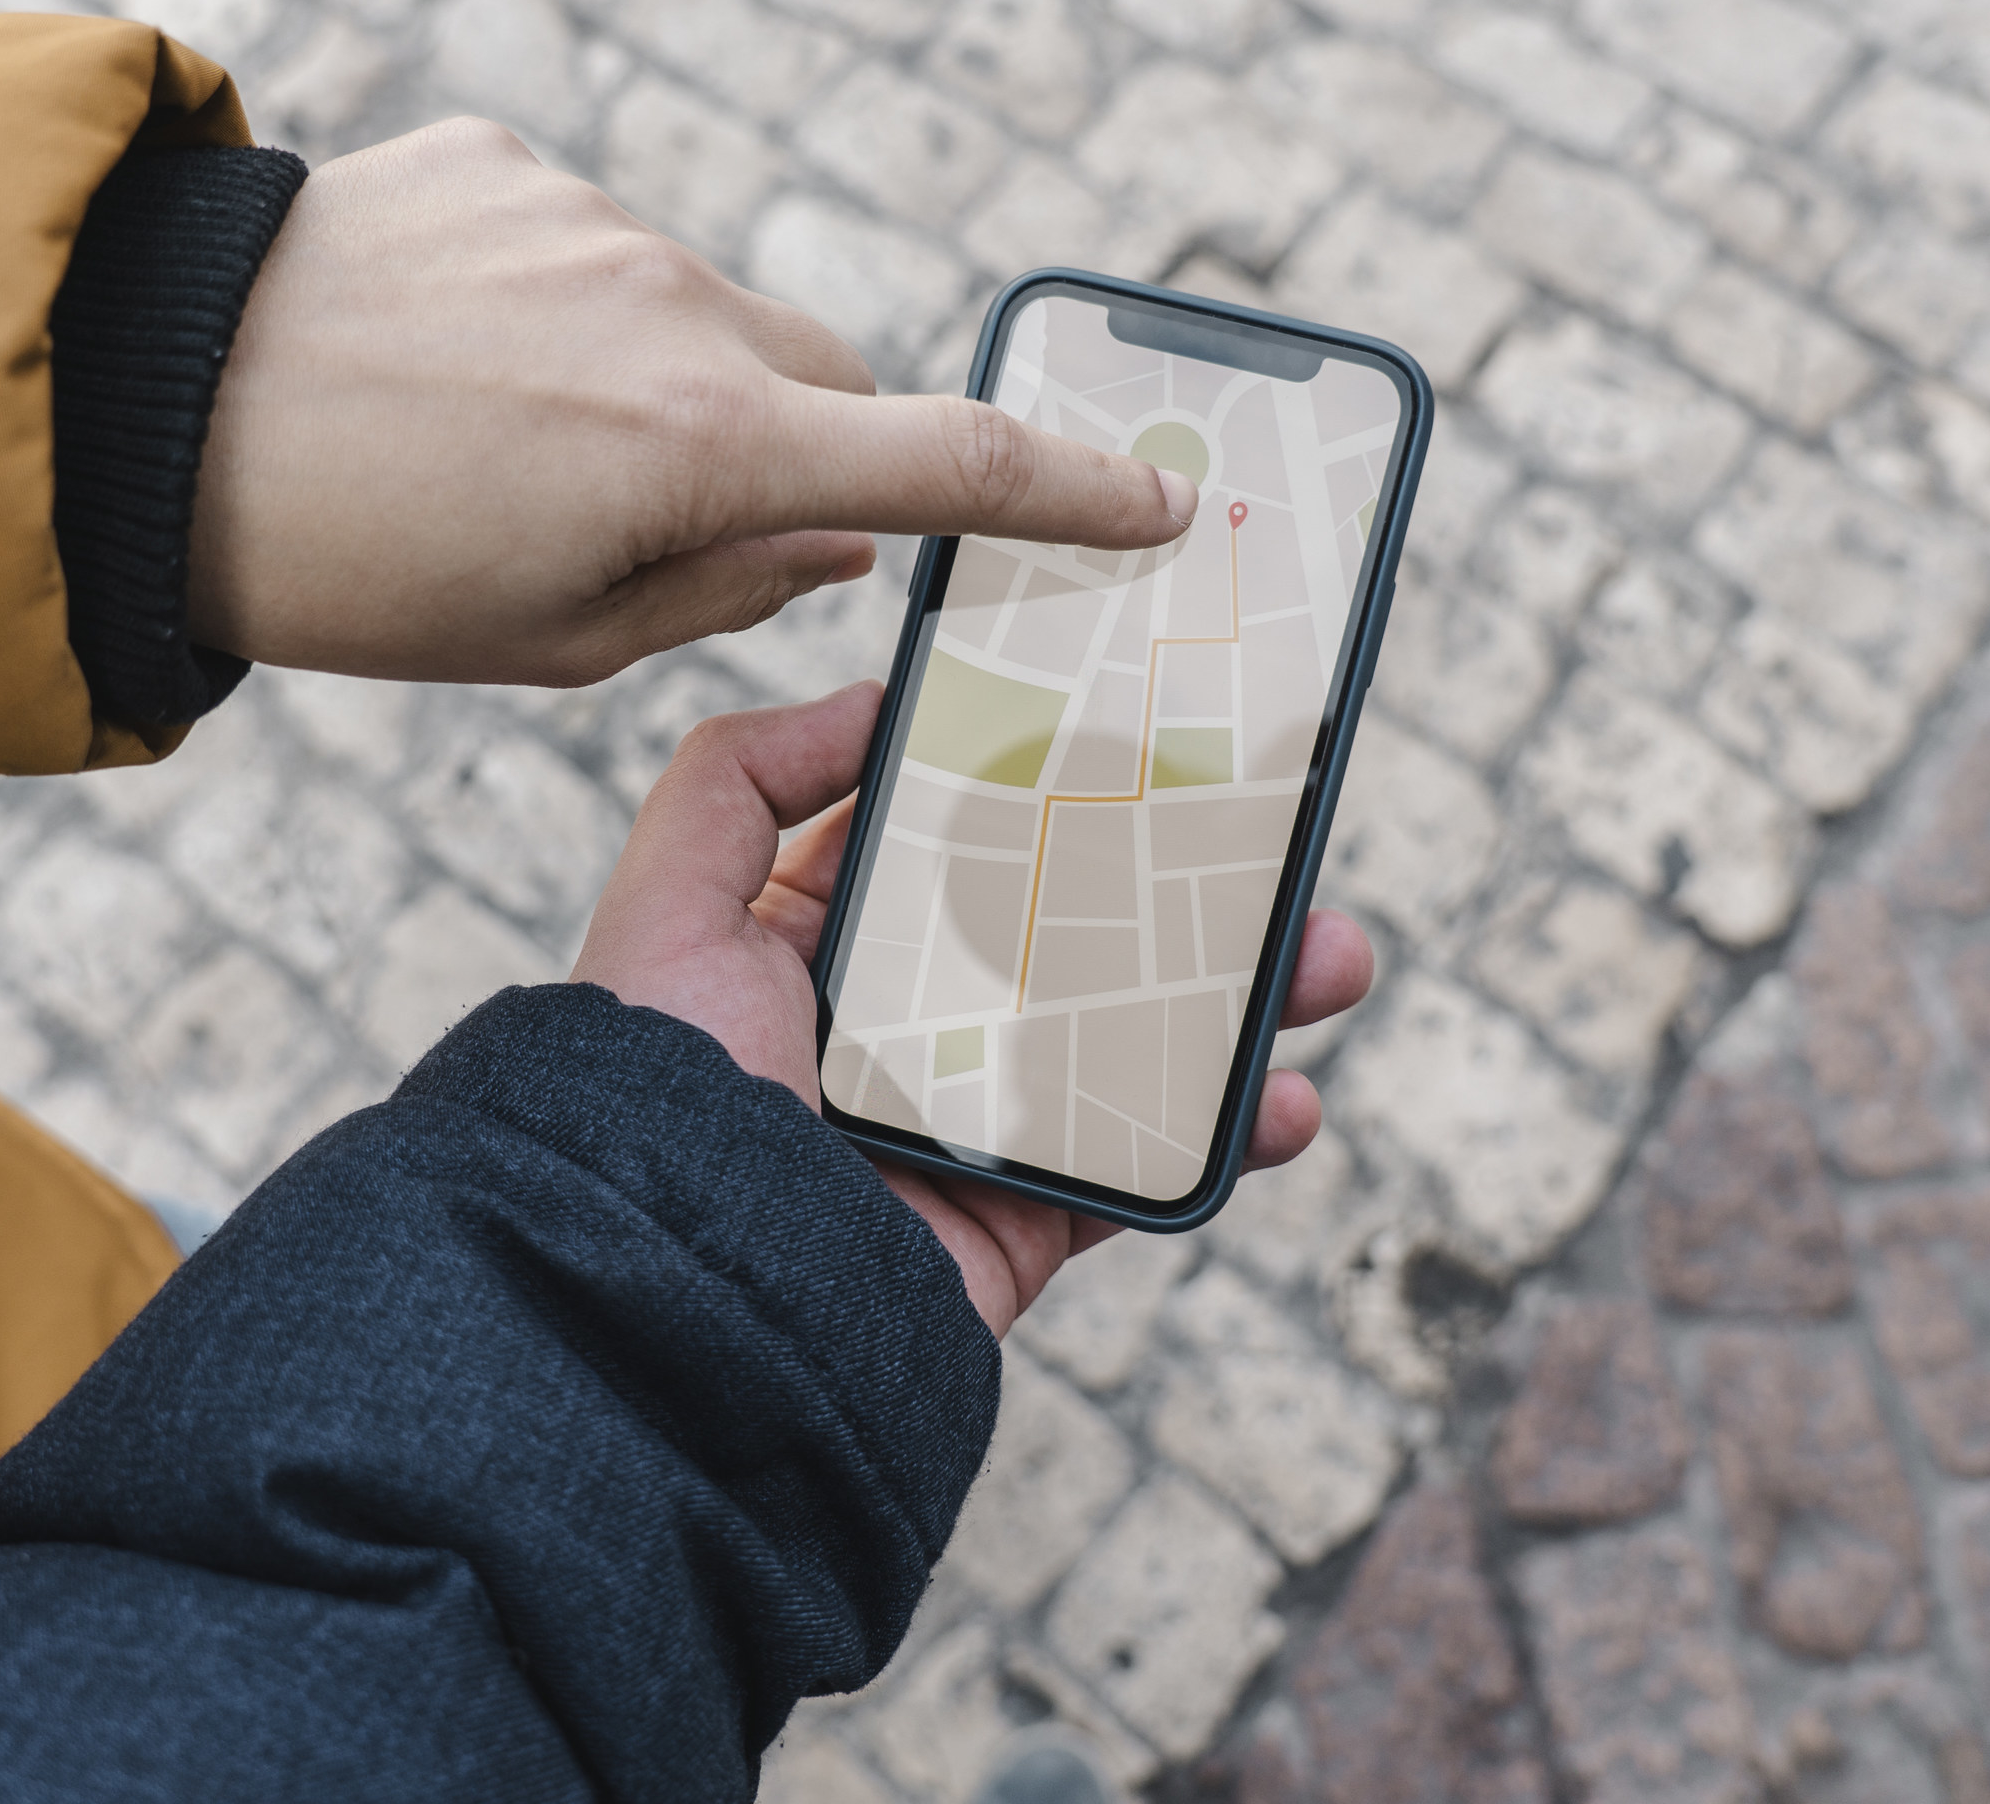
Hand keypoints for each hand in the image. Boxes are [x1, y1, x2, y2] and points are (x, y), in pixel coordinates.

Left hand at [188, 119, 1196, 685]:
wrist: (137, 408)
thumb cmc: (348, 565)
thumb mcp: (554, 639)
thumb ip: (731, 585)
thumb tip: (847, 537)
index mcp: (702, 447)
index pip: (946, 465)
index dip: (1071, 491)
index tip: (1159, 504)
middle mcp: (674, 305)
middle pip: (822, 377)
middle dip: (797, 447)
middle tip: (680, 517)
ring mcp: (591, 214)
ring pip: (700, 310)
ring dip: (658, 377)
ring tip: (499, 441)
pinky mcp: (508, 161)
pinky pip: (592, 243)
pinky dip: (563, 307)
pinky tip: (441, 358)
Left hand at [570, 685, 1379, 1337]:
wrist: (692, 1288)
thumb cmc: (661, 1092)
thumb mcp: (669, 902)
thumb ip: (741, 778)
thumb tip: (870, 701)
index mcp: (825, 950)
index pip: (959, 847)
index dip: (1050, 791)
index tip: (1144, 739)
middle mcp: (909, 1034)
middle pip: (1080, 934)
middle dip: (1190, 886)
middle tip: (1278, 837)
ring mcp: (978, 1128)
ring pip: (1143, 1044)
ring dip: (1247, 1000)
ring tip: (1327, 956)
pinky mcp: (1025, 1218)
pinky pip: (1152, 1171)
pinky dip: (1233, 1134)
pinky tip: (1284, 1094)